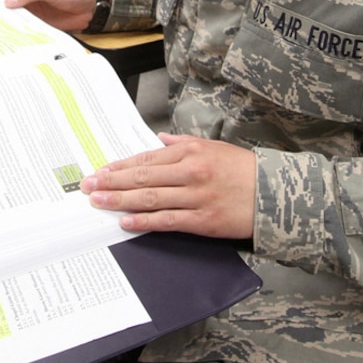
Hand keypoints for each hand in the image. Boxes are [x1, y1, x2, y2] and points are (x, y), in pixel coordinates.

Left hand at [81, 134, 255, 238]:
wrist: (274, 193)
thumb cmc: (244, 170)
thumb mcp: (214, 147)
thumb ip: (184, 143)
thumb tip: (160, 140)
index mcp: (191, 151)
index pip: (147, 158)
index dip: (120, 166)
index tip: (100, 171)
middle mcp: (190, 171)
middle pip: (143, 176)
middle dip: (111, 182)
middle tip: (88, 186)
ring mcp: (196, 196)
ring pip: (150, 197)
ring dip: (120, 200)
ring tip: (99, 202)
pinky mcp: (203, 219)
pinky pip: (167, 220)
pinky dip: (145, 221)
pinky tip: (126, 221)